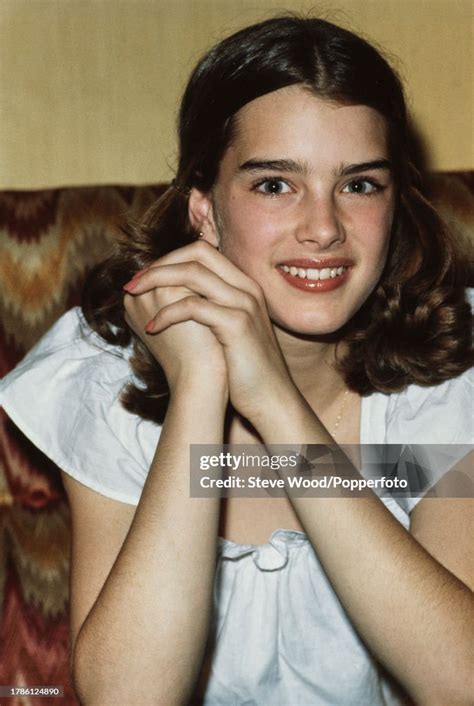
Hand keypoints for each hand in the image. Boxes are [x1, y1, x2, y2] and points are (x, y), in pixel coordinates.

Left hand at [124, 240, 295, 421]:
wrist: (270, 397)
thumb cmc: (244, 368)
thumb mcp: (227, 330)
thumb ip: (207, 310)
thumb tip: (168, 302)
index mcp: (243, 286)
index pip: (202, 252)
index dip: (169, 260)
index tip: (145, 278)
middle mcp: (246, 288)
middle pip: (197, 253)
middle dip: (159, 264)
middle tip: (133, 283)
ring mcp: (243, 304)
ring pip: (192, 273)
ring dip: (156, 280)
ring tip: (134, 295)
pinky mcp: (237, 325)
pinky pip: (193, 307)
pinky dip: (167, 314)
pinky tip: (152, 328)